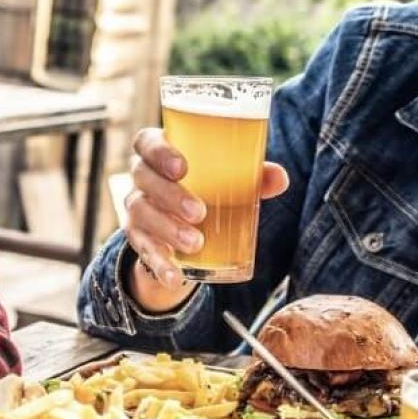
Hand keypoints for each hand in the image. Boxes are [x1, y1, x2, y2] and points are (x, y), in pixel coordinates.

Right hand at [121, 128, 287, 313]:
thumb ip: (253, 177)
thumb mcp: (229, 182)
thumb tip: (280, 178)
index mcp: (160, 154)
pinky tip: (176, 276)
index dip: (159, 152)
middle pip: (144, 177)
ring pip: (141, 212)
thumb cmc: (209, 190)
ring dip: (168, 228)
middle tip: (199, 212)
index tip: (182, 167)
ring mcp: (138, 208)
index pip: (146, 142)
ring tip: (196, 243)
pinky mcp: (138, 238)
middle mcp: (143, 177)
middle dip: (170, 195)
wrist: (181, 231)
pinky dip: (159, 264)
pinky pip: (142, 250)